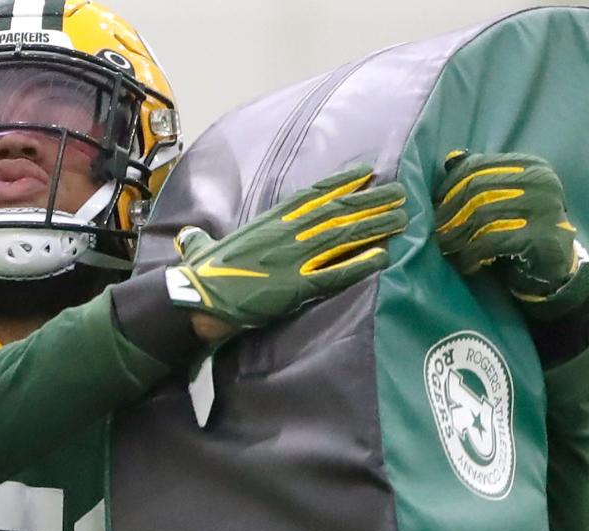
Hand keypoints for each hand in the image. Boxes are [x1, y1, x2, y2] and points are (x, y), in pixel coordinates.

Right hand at [165, 165, 407, 327]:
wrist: (202, 299)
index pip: (313, 195)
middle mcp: (287, 234)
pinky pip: (337, 274)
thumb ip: (200, 240)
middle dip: (371, 201)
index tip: (367, 173)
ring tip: (402, 217)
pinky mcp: (299, 287)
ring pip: (344, 237)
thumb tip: (186, 237)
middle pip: (338, 212)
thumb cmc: (201, 274)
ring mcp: (295, 260)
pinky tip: (383, 256)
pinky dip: (361, 264)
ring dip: (375, 226)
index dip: (342, 183)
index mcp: (269, 222)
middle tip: (401, 193)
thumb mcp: (201, 248)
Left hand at [434, 151, 588, 318]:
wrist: (555, 263)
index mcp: (530, 165)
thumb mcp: (504, 196)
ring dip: (457, 235)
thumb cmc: (521, 226)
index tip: (437, 204)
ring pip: (481, 216)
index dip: (450, 186)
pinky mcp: (541, 236)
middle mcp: (540, 181)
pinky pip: (492, 242)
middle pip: (476, 190)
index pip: (477, 166)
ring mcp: (544, 207)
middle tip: (437, 230)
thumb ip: (481, 176)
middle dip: (449, 212)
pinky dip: (472, 254)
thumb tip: (450, 158)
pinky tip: (468, 263)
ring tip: (447, 247)